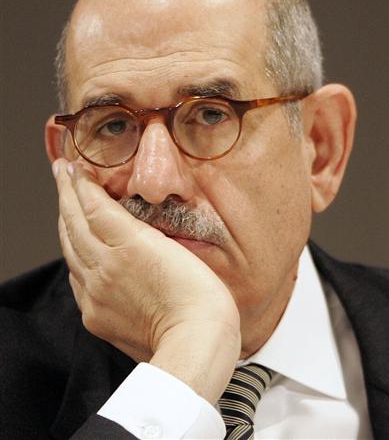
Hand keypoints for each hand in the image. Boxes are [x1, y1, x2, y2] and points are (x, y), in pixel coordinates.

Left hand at [52, 159, 240, 401]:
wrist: (195, 344)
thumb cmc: (203, 298)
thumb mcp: (181, 250)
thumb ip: (148, 233)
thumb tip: (128, 220)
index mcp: (128, 245)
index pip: (94, 206)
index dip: (82, 184)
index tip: (76, 166)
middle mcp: (104, 267)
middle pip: (74, 224)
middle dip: (66, 195)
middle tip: (62, 172)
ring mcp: (96, 293)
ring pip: (70, 250)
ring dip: (65, 223)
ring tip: (65, 202)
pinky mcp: (95, 316)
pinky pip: (76, 279)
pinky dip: (73, 257)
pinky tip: (77, 250)